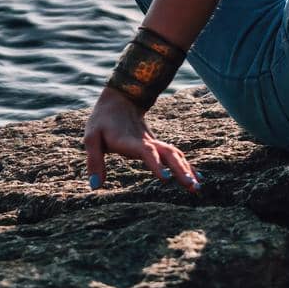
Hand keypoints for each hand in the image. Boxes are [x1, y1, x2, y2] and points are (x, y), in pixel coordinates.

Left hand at [82, 87, 200, 191]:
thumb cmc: (102, 122)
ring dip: (186, 170)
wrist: (120, 100)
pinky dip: (187, 166)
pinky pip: (175, 156)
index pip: (146, 151)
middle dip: (180, 170)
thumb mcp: (91, 138)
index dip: (155, 163)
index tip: (165, 178)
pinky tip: (197, 178)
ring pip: (175, 155)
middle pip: (168, 154)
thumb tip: (96, 186)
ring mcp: (154, 143)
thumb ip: (94, 161)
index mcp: (130, 141)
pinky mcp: (158, 146)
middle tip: (192, 186)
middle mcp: (146, 142)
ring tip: (197, 188)